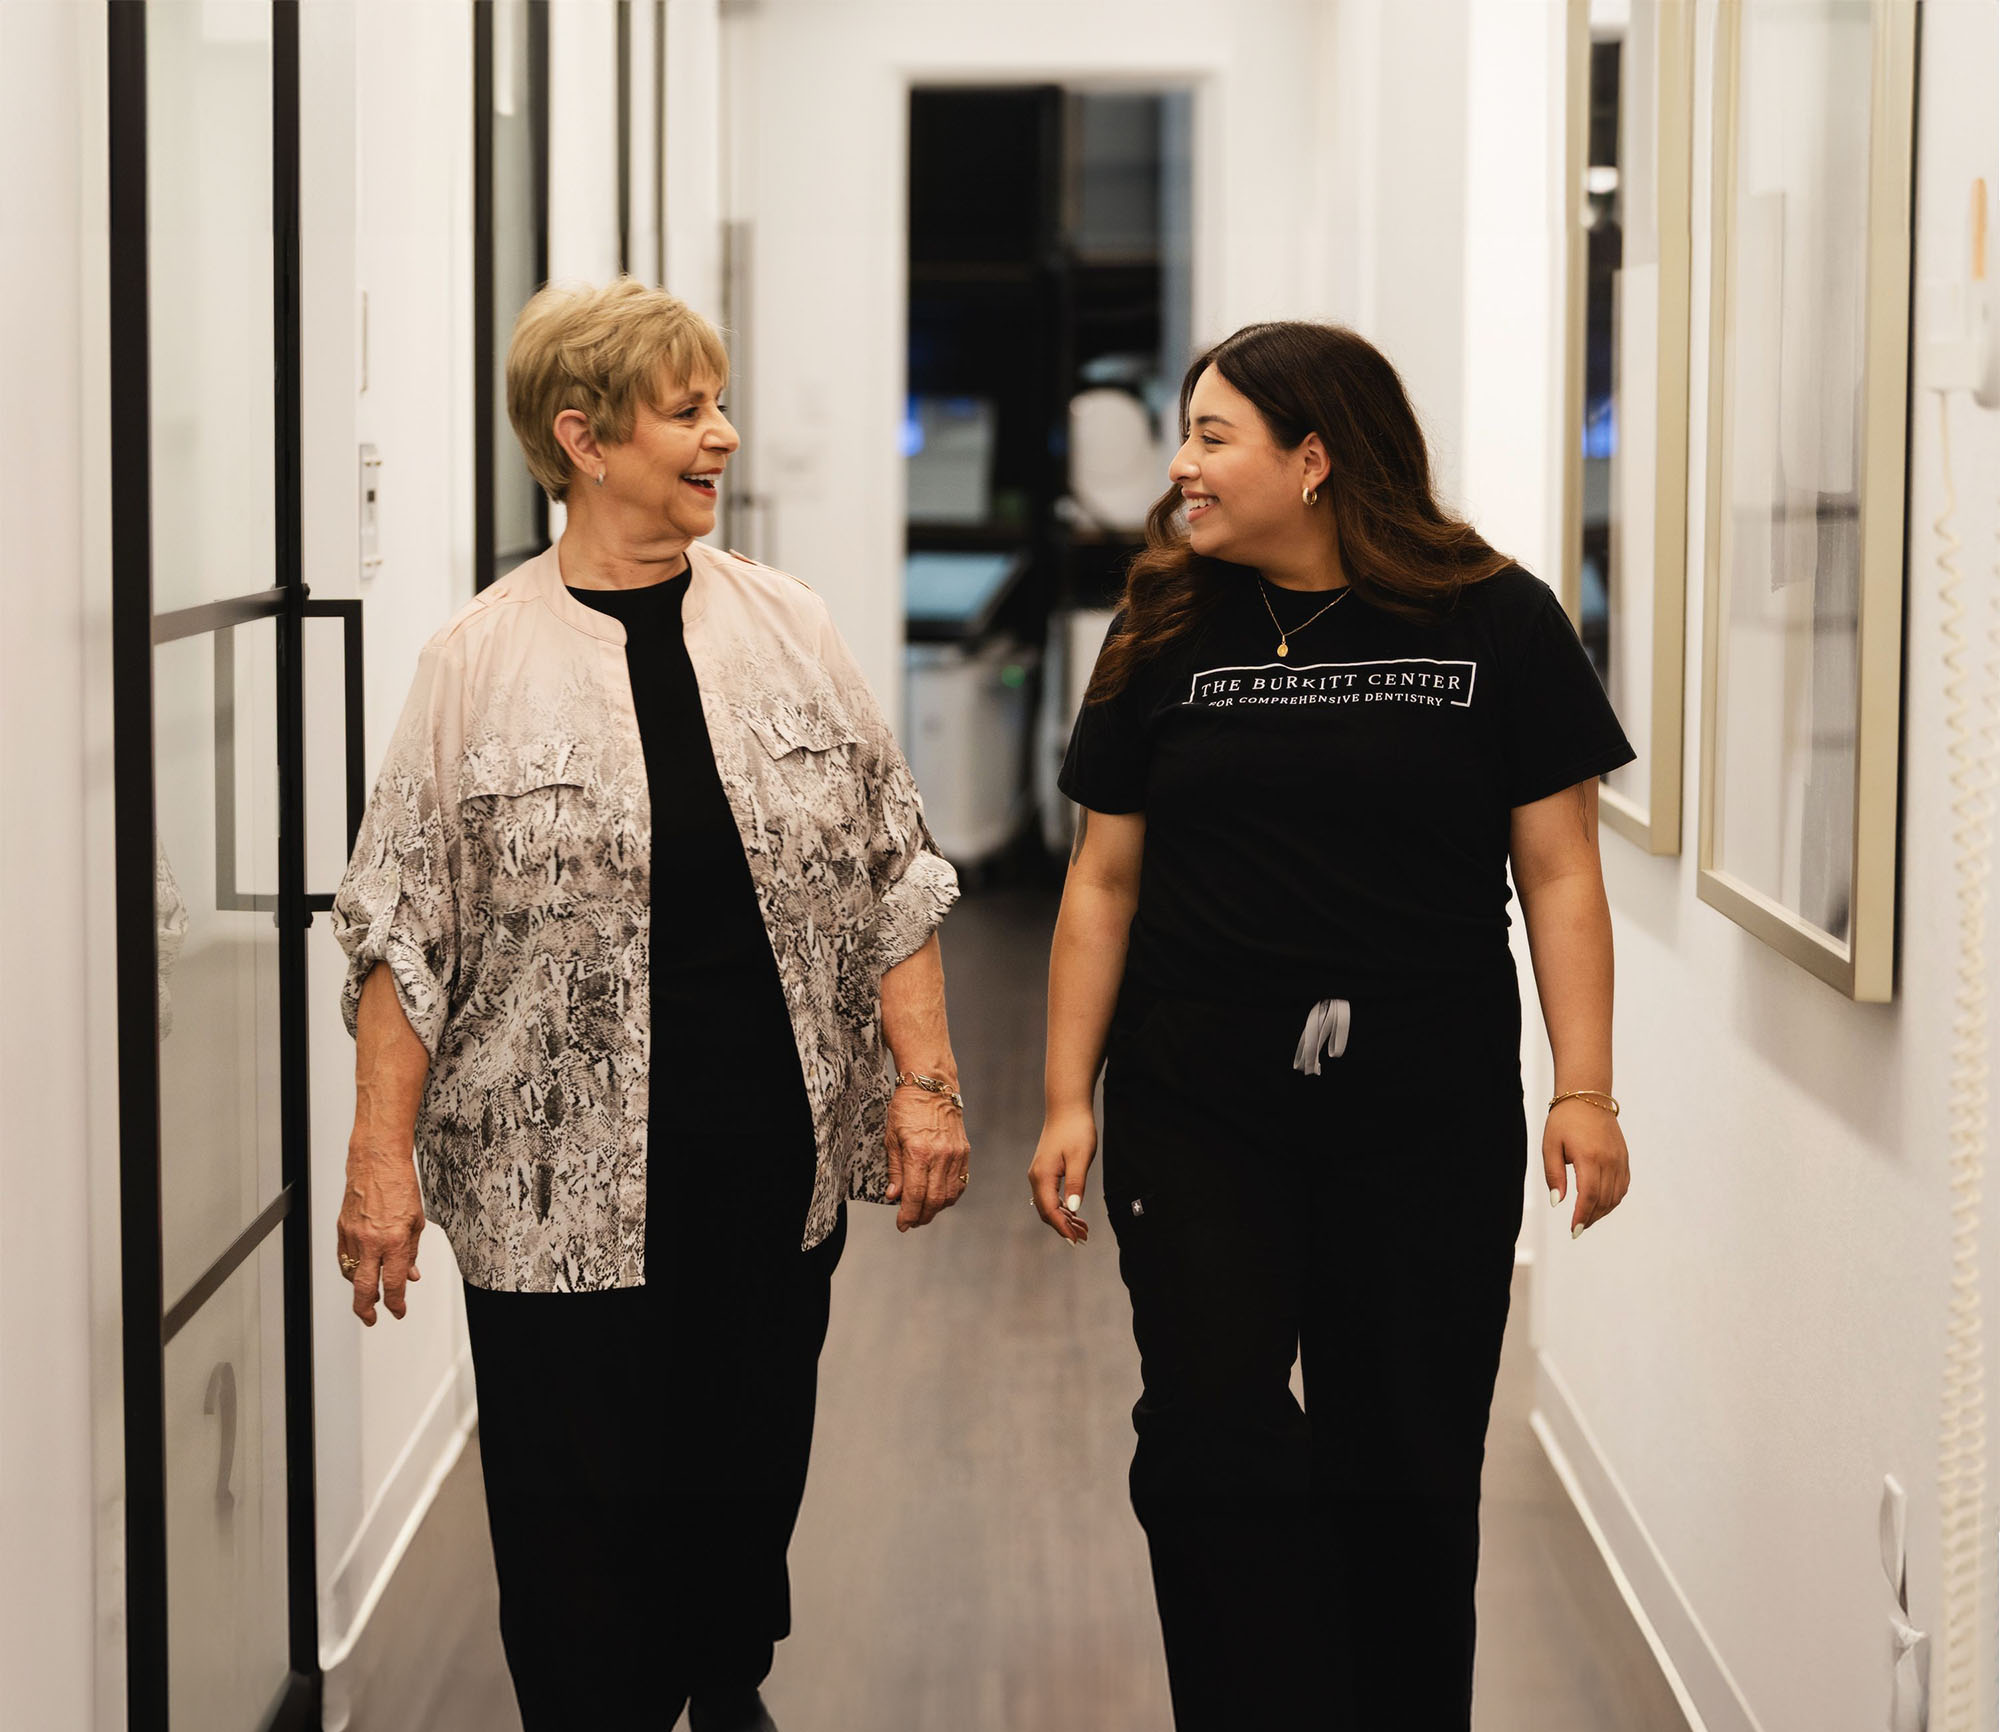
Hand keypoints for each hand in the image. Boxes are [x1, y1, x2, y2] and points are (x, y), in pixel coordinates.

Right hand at [338, 1143, 425, 1323]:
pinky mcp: (341, 1229)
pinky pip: (344, 1258)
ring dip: (360, 1288)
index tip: (398, 1311)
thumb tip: (410, 1274)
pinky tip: (357, 1273)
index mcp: (394, 1240)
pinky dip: (350, 1270)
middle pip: (364, 1288)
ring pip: (352, 1274)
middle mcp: (371, 1242)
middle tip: (371, 1318)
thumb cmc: (399, 1185)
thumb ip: (412, 1251)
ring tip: (369, 1295)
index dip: (396, 1303)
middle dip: (367, 1309)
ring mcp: (353, 1236)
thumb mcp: (417, 1221)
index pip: (393, 1283)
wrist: (376, 1162)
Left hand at [885, 1084, 969, 1230]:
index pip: (915, 1195)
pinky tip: (938, 1197)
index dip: (907, 1215)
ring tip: (923, 1211)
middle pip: (934, 1201)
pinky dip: (950, 1196)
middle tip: (910, 1222)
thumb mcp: (891, 1137)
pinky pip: (960, 1183)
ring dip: (936, 1209)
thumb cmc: (906, 1107)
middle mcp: (940, 1156)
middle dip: (921, 1217)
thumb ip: (894, 1170)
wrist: (931, 1085)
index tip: (901, 1225)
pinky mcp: (964, 1152)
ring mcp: (955, 1155)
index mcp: (918, 1153)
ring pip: (949, 1195)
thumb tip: (894, 1196)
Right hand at [1029, 1102, 1094, 1244]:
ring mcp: (1039, 1174)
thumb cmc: (1076, 1130)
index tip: (1077, 1240)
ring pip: (1048, 1205)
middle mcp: (1037, 1177)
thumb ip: (1076, 1183)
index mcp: (1043, 1176)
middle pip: (1046, 1211)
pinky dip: (1062, 1208)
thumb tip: (1073, 1209)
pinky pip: (1050, 1196)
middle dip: (1064, 1227)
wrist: (1067, 1107)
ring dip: (1064, 1219)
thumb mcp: (1081, 1157)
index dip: (1062, 1228)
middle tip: (1084, 1238)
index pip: (1050, 1211)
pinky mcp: (1045, 1170)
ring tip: (1084, 1230)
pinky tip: (1075, 1213)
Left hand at [1545, 1099, 1629, 1238]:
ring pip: (1616, 1196)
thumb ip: (1554, 1175)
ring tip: (1587, 1218)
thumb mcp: (1550, 1146)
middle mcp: (1609, 1160)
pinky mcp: (1624, 1158)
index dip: (1583, 1216)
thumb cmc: (1564, 1120)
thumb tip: (1558, 1202)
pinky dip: (1613, 1199)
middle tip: (1577, 1228)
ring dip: (1603, 1211)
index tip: (1574, 1230)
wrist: (1587, 1097)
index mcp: (1590, 1157)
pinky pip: (1623, 1186)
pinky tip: (1601, 1204)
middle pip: (1604, 1200)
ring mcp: (1620, 1159)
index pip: (1590, 1196)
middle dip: (1590, 1217)